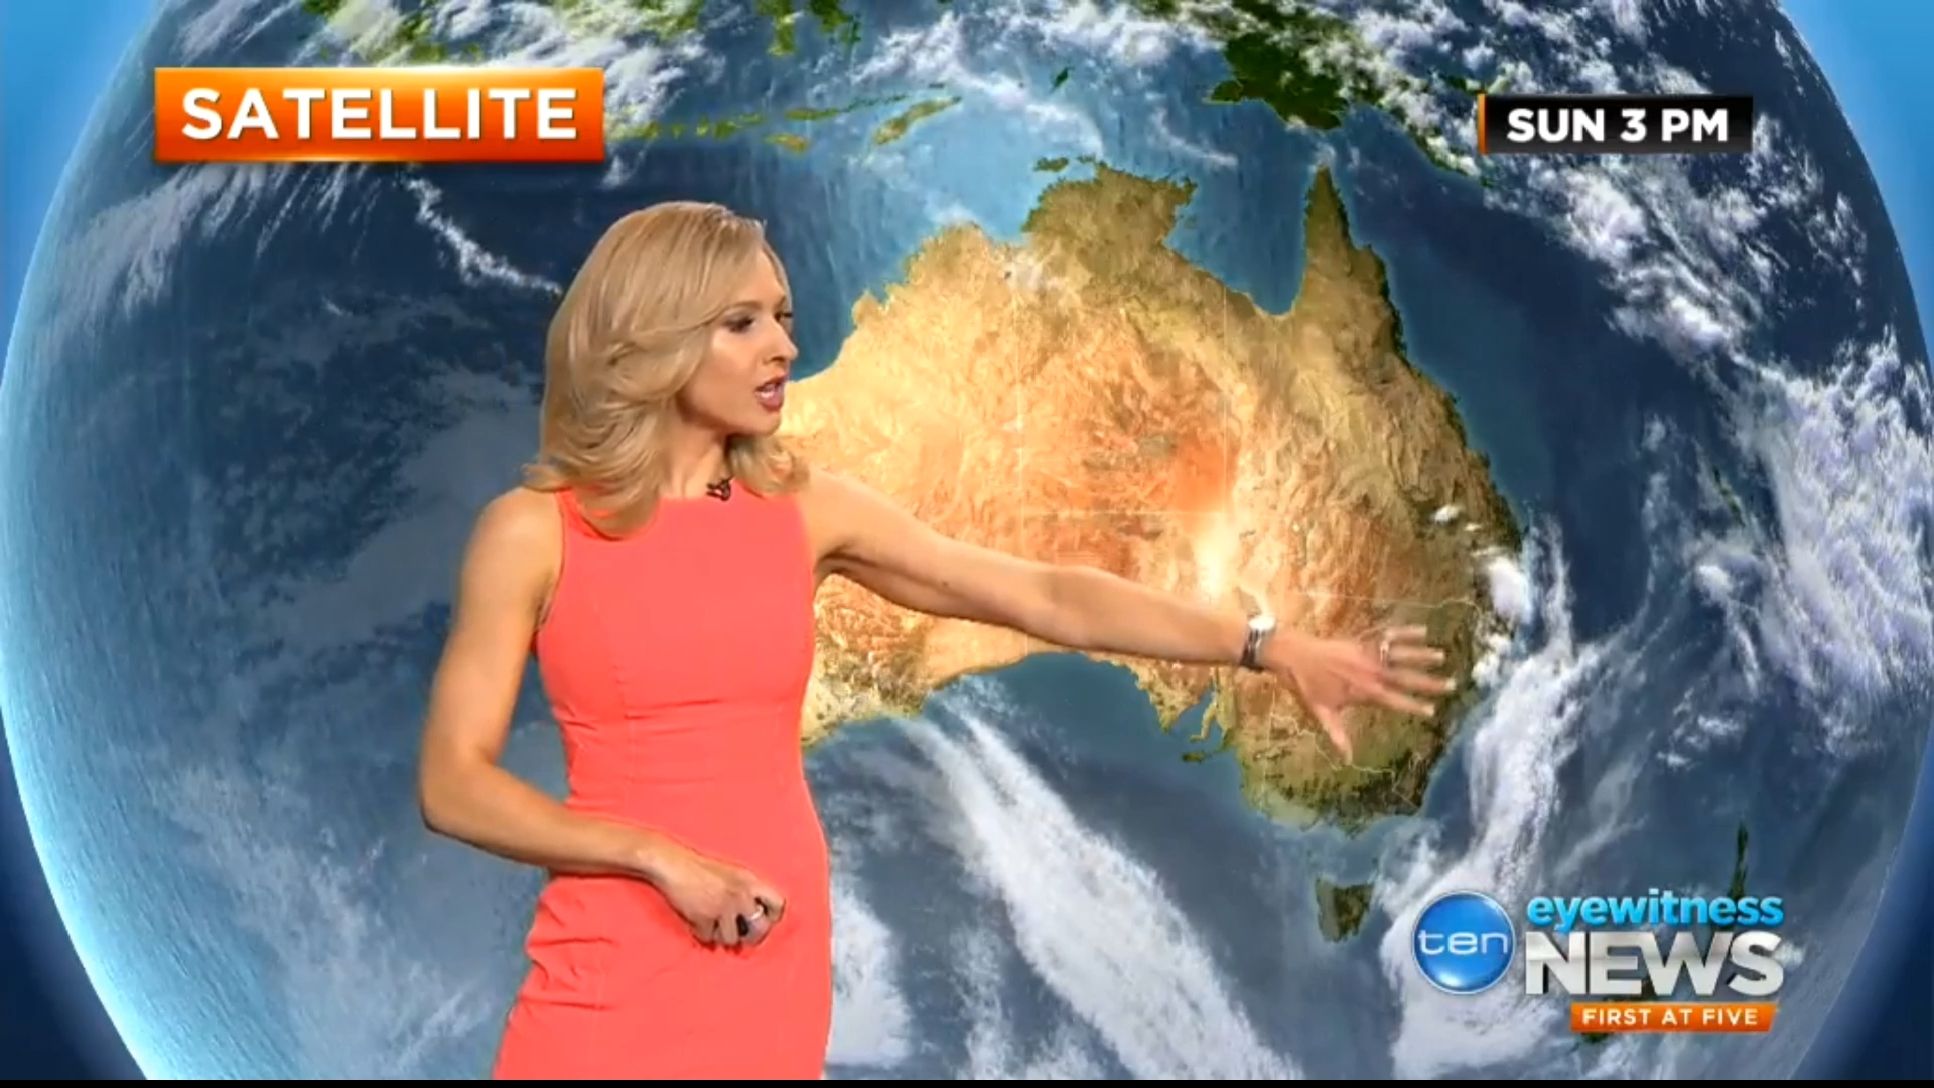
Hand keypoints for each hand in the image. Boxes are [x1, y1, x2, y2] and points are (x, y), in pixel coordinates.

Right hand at [652, 846, 786, 949]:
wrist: (672, 864)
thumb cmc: (700, 868)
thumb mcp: (733, 873)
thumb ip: (747, 892)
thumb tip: (758, 918)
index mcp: (750, 881)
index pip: (779, 904)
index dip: (772, 917)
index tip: (763, 921)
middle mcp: (740, 895)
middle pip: (760, 929)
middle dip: (751, 937)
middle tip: (742, 936)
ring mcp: (722, 908)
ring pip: (732, 940)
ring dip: (721, 935)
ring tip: (712, 922)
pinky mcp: (703, 919)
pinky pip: (708, 938)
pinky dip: (701, 932)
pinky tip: (696, 919)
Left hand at [1263, 623, 1456, 761]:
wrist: (1291, 655)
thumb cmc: (1305, 686)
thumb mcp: (1320, 713)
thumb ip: (1337, 735)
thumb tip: (1347, 760)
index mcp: (1362, 692)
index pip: (1394, 701)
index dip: (1413, 706)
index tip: (1432, 711)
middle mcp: (1369, 672)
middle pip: (1404, 677)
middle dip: (1428, 682)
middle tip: (1451, 684)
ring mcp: (1366, 653)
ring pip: (1399, 654)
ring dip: (1420, 655)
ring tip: (1441, 656)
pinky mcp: (1362, 640)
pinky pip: (1386, 634)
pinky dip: (1404, 632)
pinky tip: (1422, 630)